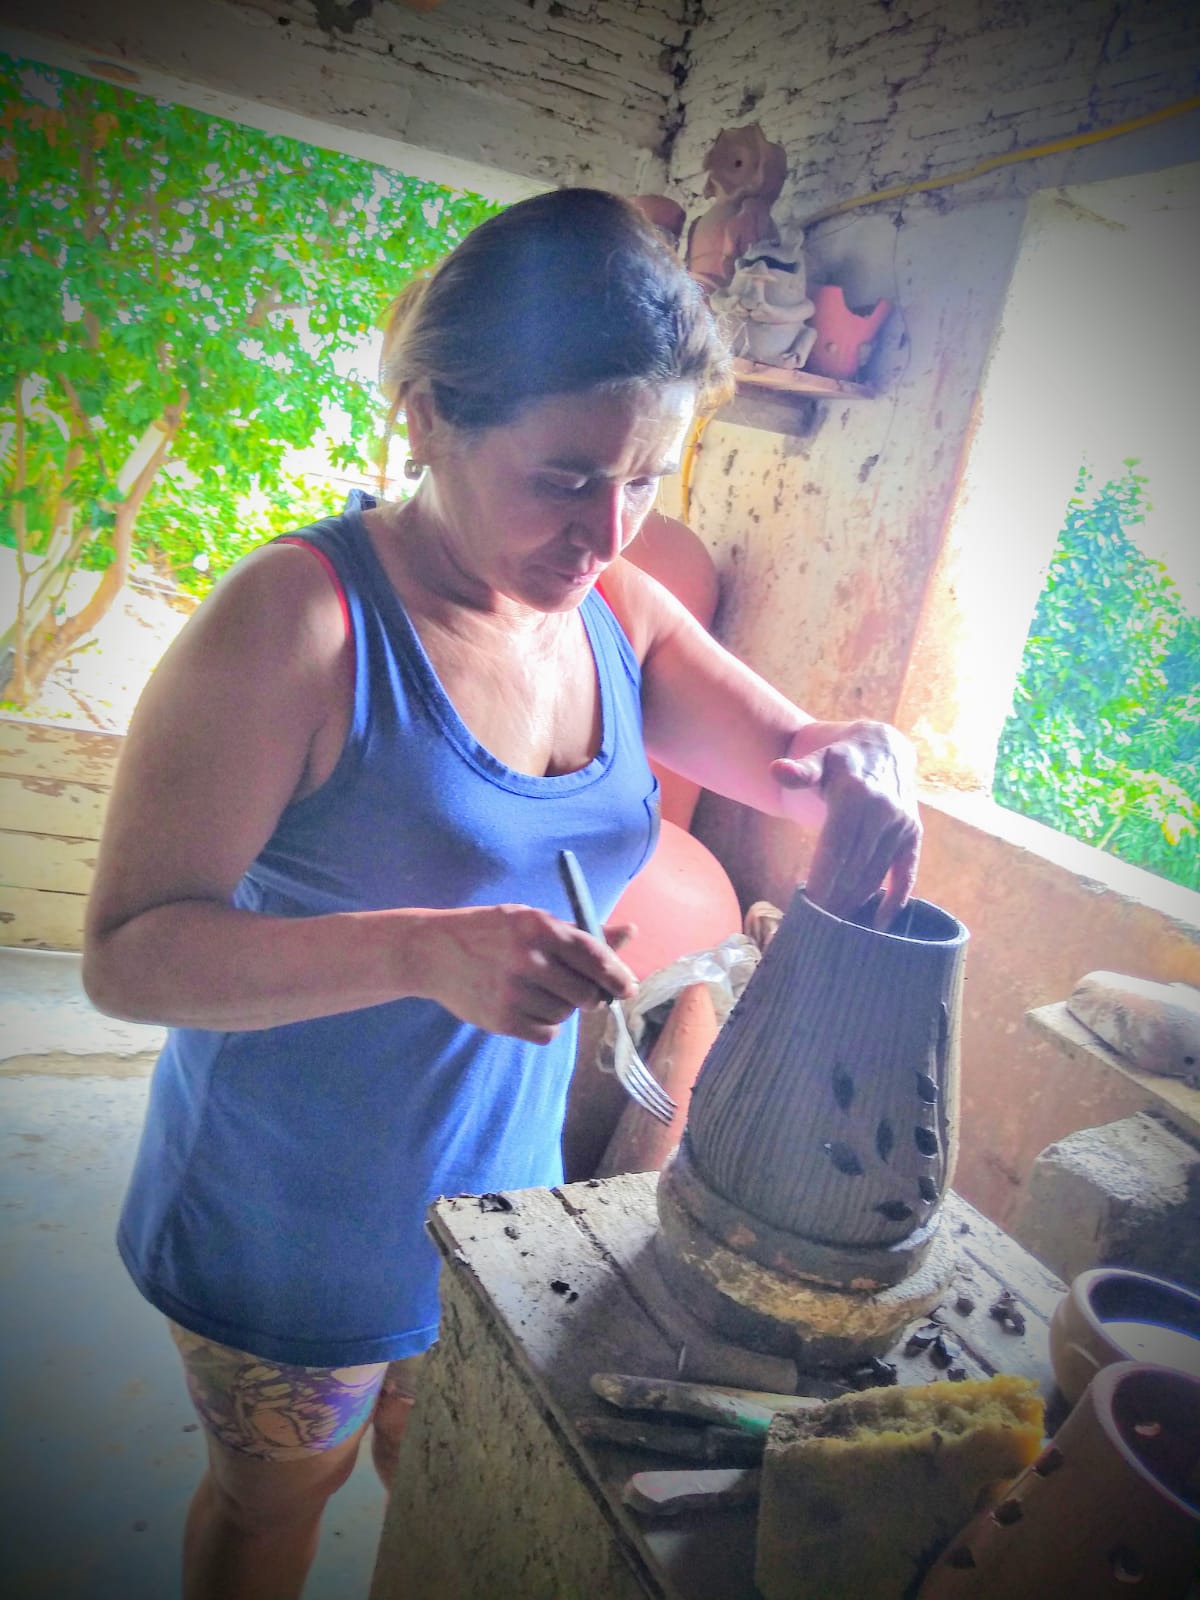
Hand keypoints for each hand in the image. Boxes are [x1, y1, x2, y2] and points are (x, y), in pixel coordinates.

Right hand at [416, 904, 637, 1044]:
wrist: (433, 952)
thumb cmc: (493, 932)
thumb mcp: (533, 920)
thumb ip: (581, 932)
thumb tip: (630, 933)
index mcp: (538, 927)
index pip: (593, 956)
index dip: (617, 975)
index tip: (628, 987)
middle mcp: (526, 959)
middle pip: (585, 993)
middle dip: (589, 994)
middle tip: (576, 988)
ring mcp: (512, 992)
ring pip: (566, 1014)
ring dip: (563, 1007)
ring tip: (538, 990)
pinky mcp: (501, 1020)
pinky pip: (546, 1033)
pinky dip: (545, 1024)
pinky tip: (528, 1006)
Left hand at [771, 720, 921, 927]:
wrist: (882, 749)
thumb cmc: (839, 761)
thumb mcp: (817, 759)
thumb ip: (799, 770)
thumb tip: (776, 769)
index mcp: (856, 795)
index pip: (835, 849)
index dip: (822, 881)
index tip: (807, 908)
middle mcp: (883, 812)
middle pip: (854, 868)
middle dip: (834, 900)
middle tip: (815, 926)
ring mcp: (901, 825)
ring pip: (875, 875)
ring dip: (855, 904)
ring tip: (835, 927)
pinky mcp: (913, 836)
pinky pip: (906, 874)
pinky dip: (895, 901)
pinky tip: (878, 924)